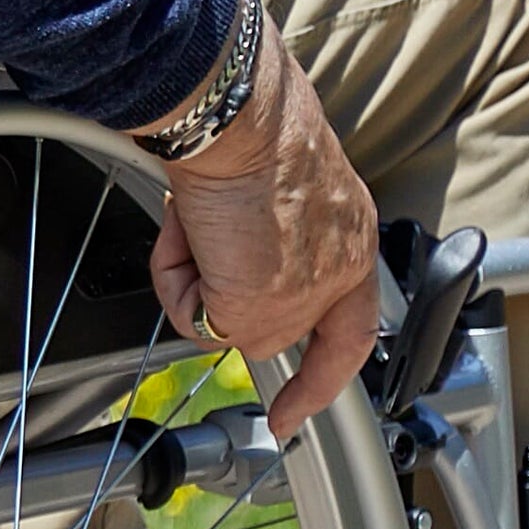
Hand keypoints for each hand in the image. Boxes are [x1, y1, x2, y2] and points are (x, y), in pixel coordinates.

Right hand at [145, 31, 378, 443]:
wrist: (238, 113)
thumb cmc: (250, 123)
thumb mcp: (277, 187)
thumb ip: (269, 238)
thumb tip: (225, 267)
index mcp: (352, 235)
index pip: (352, 325)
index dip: (320, 375)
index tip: (292, 416)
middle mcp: (337, 270)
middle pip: (270, 323)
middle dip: (222, 290)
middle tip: (199, 230)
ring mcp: (301, 295)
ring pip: (227, 324)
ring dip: (194, 277)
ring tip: (196, 220)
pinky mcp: (257, 309)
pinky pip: (195, 320)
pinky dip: (176, 279)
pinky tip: (187, 229)